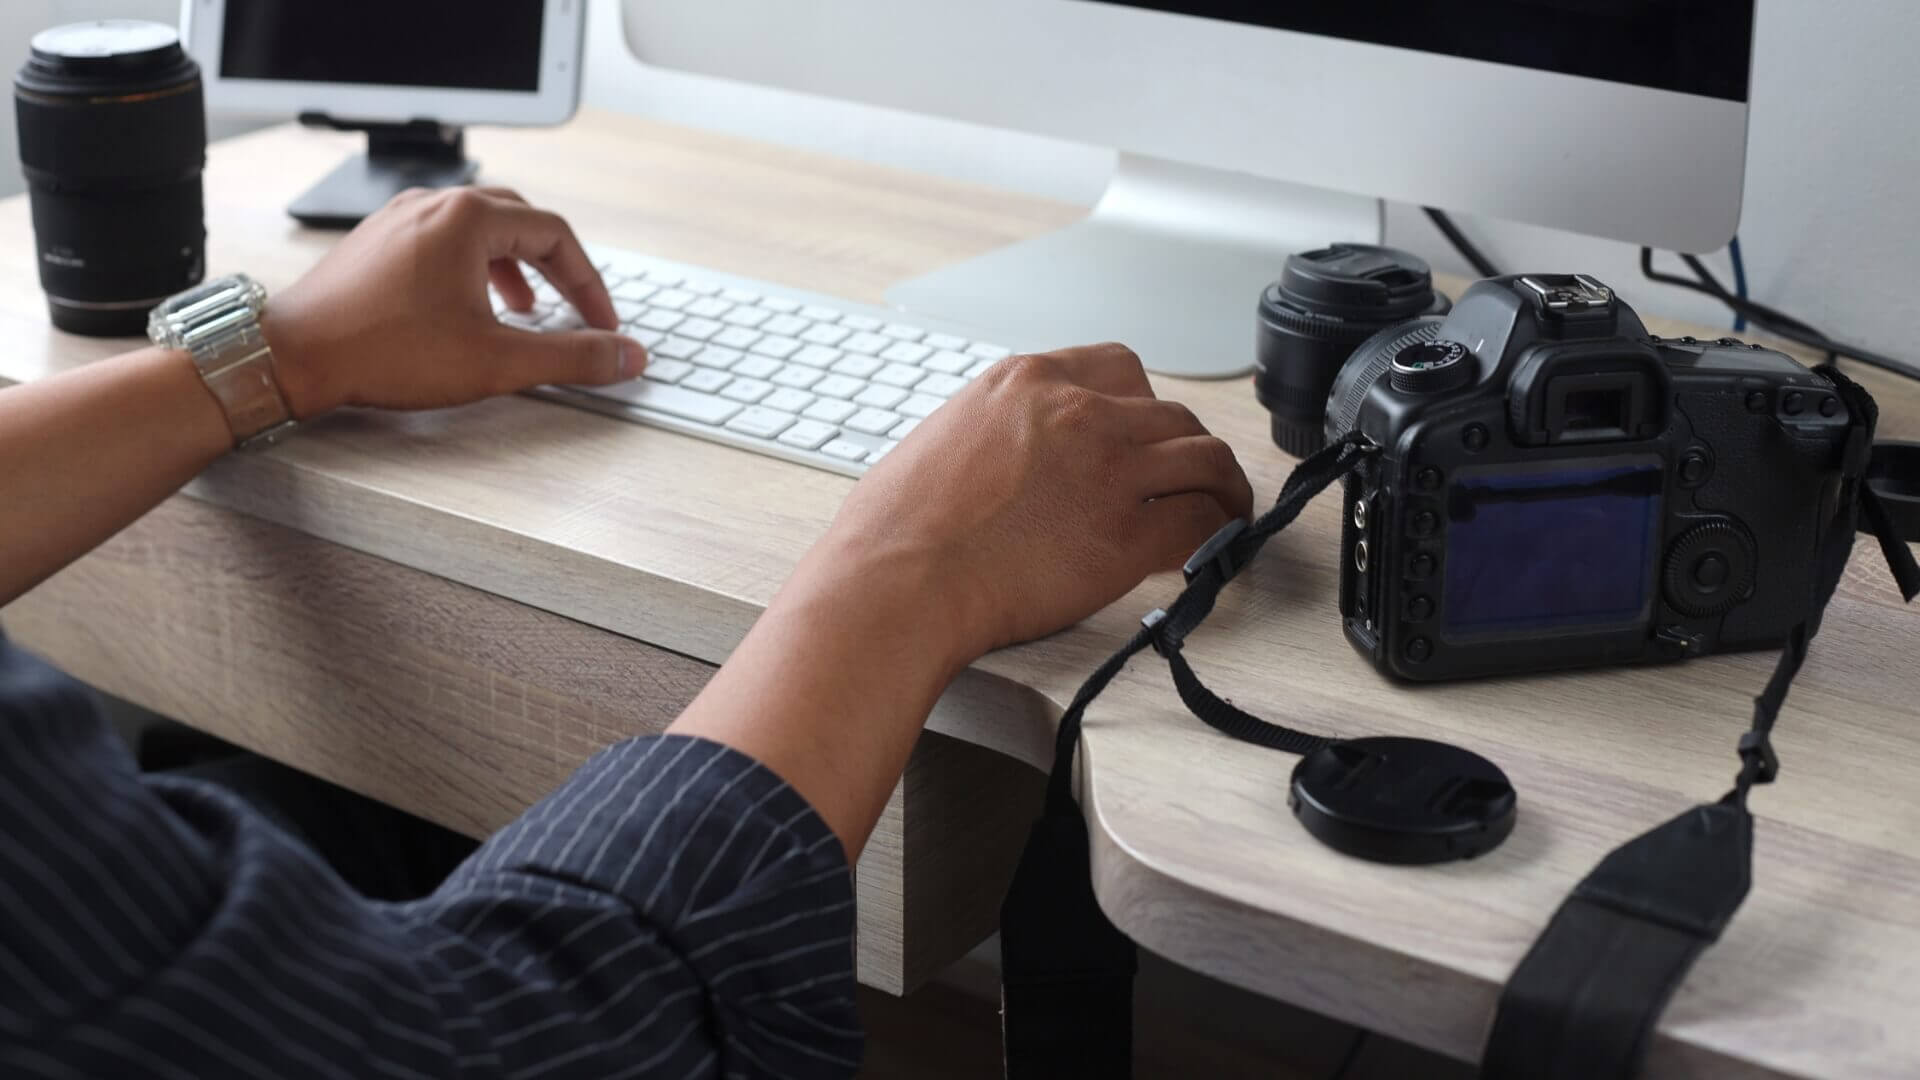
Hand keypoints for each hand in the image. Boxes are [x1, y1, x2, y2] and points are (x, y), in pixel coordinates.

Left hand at [261, 187, 645, 417]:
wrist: (292, 357)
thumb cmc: (381, 350)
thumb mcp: (497, 361)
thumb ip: (572, 357)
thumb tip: (625, 357)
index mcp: (468, 218)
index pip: (556, 235)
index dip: (589, 284)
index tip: (601, 323)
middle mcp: (432, 205)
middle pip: (521, 220)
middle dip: (555, 267)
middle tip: (574, 307)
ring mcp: (399, 219)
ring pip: (479, 227)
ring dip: (514, 267)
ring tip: (524, 311)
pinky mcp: (376, 241)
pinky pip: (442, 239)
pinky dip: (473, 268)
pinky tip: (468, 309)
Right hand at [672, 342, 1252, 855]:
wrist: (896, 582)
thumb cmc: (896, 530)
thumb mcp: (946, 436)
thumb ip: (1000, 430)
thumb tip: (1020, 458)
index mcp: (1027, 381)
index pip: (1120, 367)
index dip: (1142, 406)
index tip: (1144, 435)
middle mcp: (1078, 412)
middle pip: (1170, 413)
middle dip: (1182, 448)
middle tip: (1185, 480)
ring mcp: (1109, 470)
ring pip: (1205, 458)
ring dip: (1221, 486)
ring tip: (1224, 510)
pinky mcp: (1126, 535)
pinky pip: (1203, 523)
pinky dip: (1219, 536)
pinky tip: (1215, 550)